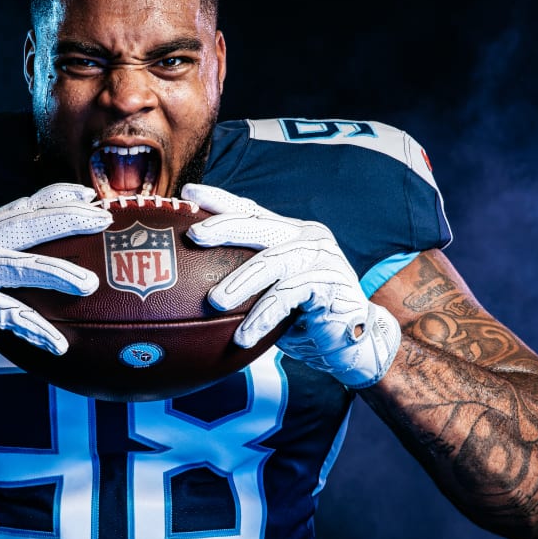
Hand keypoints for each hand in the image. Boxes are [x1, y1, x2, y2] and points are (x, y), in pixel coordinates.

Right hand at [0, 183, 112, 388]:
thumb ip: (8, 258)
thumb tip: (63, 258)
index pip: (23, 206)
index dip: (57, 197)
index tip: (90, 195)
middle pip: (27, 224)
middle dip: (69, 219)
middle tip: (103, 220)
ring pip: (19, 266)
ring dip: (58, 273)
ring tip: (90, 284)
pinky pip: (6, 315)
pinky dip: (35, 330)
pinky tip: (58, 345)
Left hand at [181, 183, 400, 388]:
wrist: (351, 344)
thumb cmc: (302, 319)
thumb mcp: (268, 296)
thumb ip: (242, 283)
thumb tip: (187, 288)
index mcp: (287, 233)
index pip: (249, 210)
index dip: (219, 200)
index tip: (188, 194)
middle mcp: (305, 236)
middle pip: (258, 224)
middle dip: (224, 227)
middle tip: (194, 235)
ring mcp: (320, 256)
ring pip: (272, 262)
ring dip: (240, 283)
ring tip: (215, 302)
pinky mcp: (330, 281)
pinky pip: (288, 296)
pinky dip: (263, 317)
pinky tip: (243, 337)